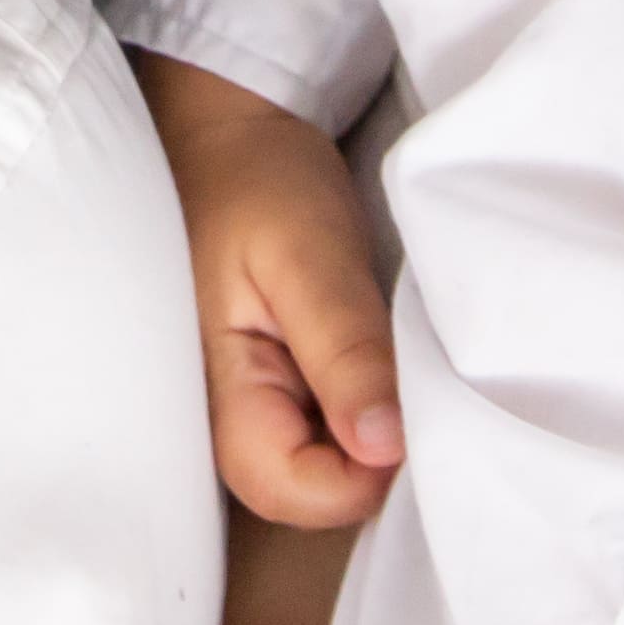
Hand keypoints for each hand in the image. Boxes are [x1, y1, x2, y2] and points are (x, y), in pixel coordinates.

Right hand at [139, 53, 405, 529]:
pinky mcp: (266, 390)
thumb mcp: (309, 256)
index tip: (406, 403)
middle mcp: (220, 420)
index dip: (366, 470)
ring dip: (369, 429)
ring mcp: (243, 407)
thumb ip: (345, 354)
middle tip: (398, 366)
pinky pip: (322, 436)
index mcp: (217, 394)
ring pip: (322, 469)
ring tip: (382, 351)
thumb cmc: (259, 182)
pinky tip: (369, 358)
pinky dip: (361, 408)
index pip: (295, 491)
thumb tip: (384, 450)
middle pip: (309, 494)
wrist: (230, 130)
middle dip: (371, 454)